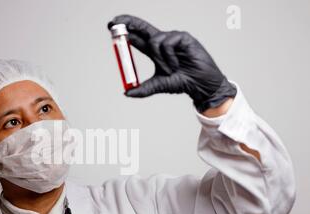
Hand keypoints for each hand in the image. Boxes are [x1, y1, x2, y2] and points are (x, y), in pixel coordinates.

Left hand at [107, 14, 236, 112]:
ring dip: (159, 59)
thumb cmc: (182, 82)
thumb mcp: (158, 85)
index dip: (124, 31)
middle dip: (128, 23)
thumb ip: (143, 89)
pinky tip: (177, 64)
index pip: (136, 37)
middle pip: (141, 27)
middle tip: (114, 23)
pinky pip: (167, 43)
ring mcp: (172, 38)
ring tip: (170, 69)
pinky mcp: (183, 37)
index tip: (110, 27)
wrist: (199, 86)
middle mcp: (162, 41)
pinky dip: (168, 57)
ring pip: (154, 41)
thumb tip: (127, 93)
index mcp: (154, 51)